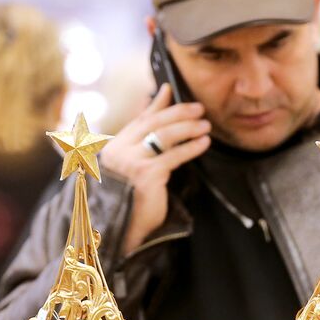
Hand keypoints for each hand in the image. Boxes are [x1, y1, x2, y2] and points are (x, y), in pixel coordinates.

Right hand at [100, 84, 210, 256]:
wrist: (122, 231)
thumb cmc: (131, 202)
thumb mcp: (135, 169)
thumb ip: (142, 145)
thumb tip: (153, 124)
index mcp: (114, 147)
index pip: (139, 119)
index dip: (156, 103)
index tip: (170, 89)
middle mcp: (120, 151)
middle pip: (154, 123)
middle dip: (178, 112)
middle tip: (198, 109)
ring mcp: (132, 163)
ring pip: (164, 136)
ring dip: (188, 128)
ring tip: (205, 125)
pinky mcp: (146, 176)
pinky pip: (173, 156)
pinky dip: (191, 147)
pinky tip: (203, 143)